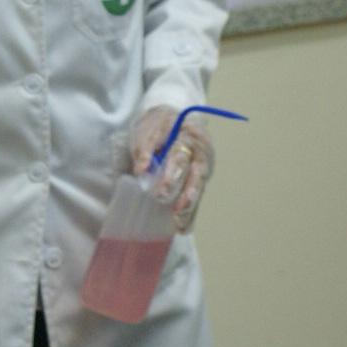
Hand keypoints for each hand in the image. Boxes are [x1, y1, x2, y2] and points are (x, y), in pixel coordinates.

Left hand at [130, 104, 215, 231]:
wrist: (175, 119)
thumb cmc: (158, 126)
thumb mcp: (147, 131)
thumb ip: (144, 149)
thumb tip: (141, 171)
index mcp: (187, 136)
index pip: (180, 156)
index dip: (171, 176)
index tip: (160, 193)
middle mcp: (201, 152)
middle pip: (196, 174)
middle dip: (184, 194)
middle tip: (172, 209)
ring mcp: (204, 165)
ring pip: (199, 187)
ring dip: (190, 206)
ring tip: (179, 222)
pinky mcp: (202, 177)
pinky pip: (198, 195)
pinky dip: (192, 211)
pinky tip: (183, 226)